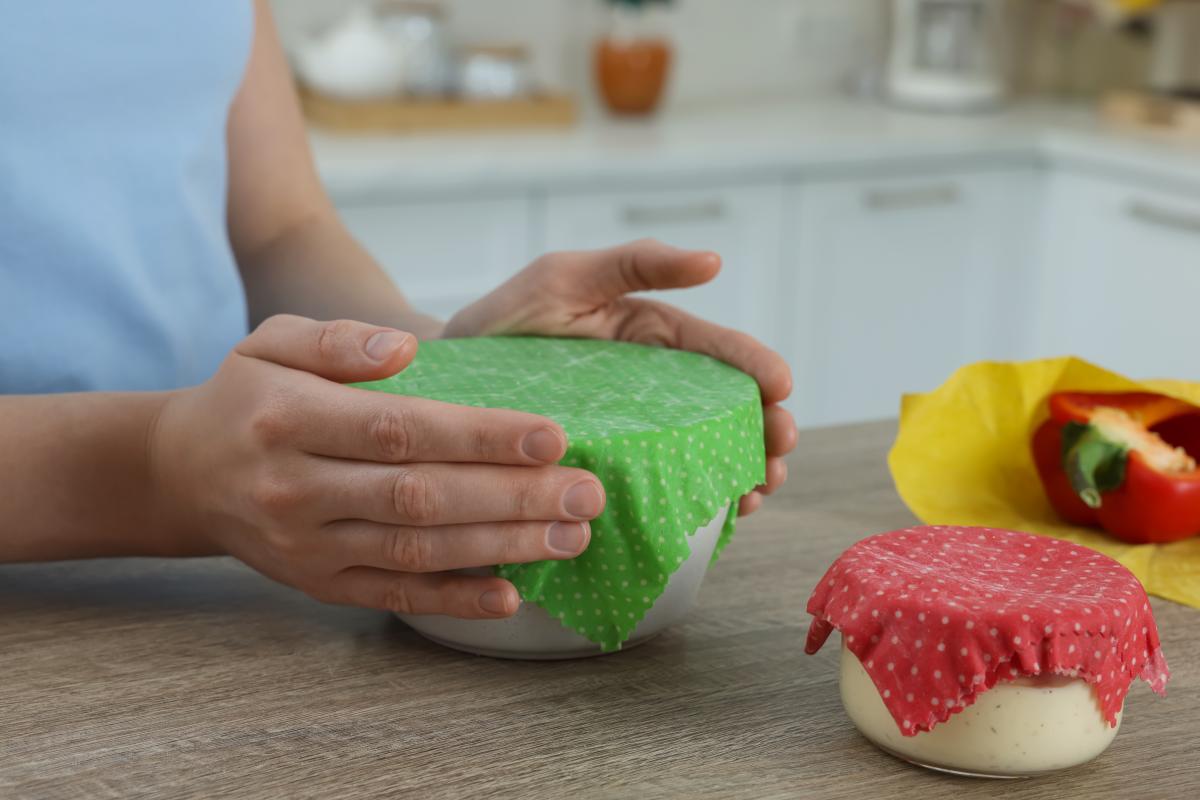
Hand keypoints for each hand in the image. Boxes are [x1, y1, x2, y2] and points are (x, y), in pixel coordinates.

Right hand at [149, 315, 605, 618]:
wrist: (180, 473)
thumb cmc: (246, 397)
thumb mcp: (270, 342)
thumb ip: (337, 339)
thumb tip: (406, 347)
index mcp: (290, 419)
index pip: (400, 429)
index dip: (479, 436)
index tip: (551, 437)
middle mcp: (297, 488)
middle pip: (420, 496)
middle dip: (511, 497)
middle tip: (586, 494)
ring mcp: (308, 545)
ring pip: (416, 551)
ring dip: (500, 547)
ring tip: (571, 537)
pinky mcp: (318, 584)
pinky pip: (392, 597)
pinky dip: (453, 602)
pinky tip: (510, 597)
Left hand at [444, 239, 796, 515]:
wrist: (447, 384)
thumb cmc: (505, 320)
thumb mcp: (565, 276)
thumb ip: (633, 263)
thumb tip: (714, 261)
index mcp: (650, 338)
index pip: (716, 351)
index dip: (755, 367)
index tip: (782, 387)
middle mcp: (653, 390)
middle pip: (725, 411)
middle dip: (763, 431)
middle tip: (779, 453)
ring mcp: (636, 435)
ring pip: (705, 454)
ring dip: (742, 472)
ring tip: (757, 492)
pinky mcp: (611, 472)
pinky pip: (662, 489)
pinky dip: (697, 503)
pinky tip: (718, 517)